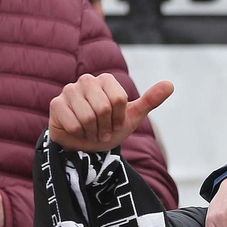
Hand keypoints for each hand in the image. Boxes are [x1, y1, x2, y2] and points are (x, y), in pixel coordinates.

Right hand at [49, 74, 173, 151]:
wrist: (86, 146)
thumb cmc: (109, 128)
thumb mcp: (132, 117)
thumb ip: (150, 100)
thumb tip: (170, 84)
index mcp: (106, 80)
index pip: (119, 99)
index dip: (119, 118)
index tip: (115, 123)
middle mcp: (86, 80)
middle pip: (103, 107)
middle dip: (106, 126)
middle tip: (102, 130)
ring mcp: (69, 90)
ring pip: (88, 116)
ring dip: (93, 132)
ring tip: (91, 131)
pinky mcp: (56, 104)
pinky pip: (74, 123)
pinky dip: (79, 134)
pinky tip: (78, 131)